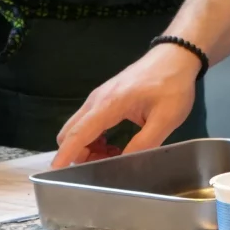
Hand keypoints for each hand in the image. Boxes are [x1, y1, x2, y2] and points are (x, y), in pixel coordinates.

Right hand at [52, 41, 202, 165]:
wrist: (175, 56)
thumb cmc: (172, 85)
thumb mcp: (166, 118)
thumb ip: (144, 143)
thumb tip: (125, 164)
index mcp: (109, 104)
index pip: (78, 133)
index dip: (66, 155)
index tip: (55, 173)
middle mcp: (96, 100)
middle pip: (69, 132)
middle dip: (77, 154)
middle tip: (102, 167)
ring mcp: (98, 97)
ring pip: (77, 128)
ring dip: (86, 147)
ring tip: (112, 157)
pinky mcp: (104, 97)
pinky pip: (88, 122)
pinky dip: (93, 138)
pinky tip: (113, 145)